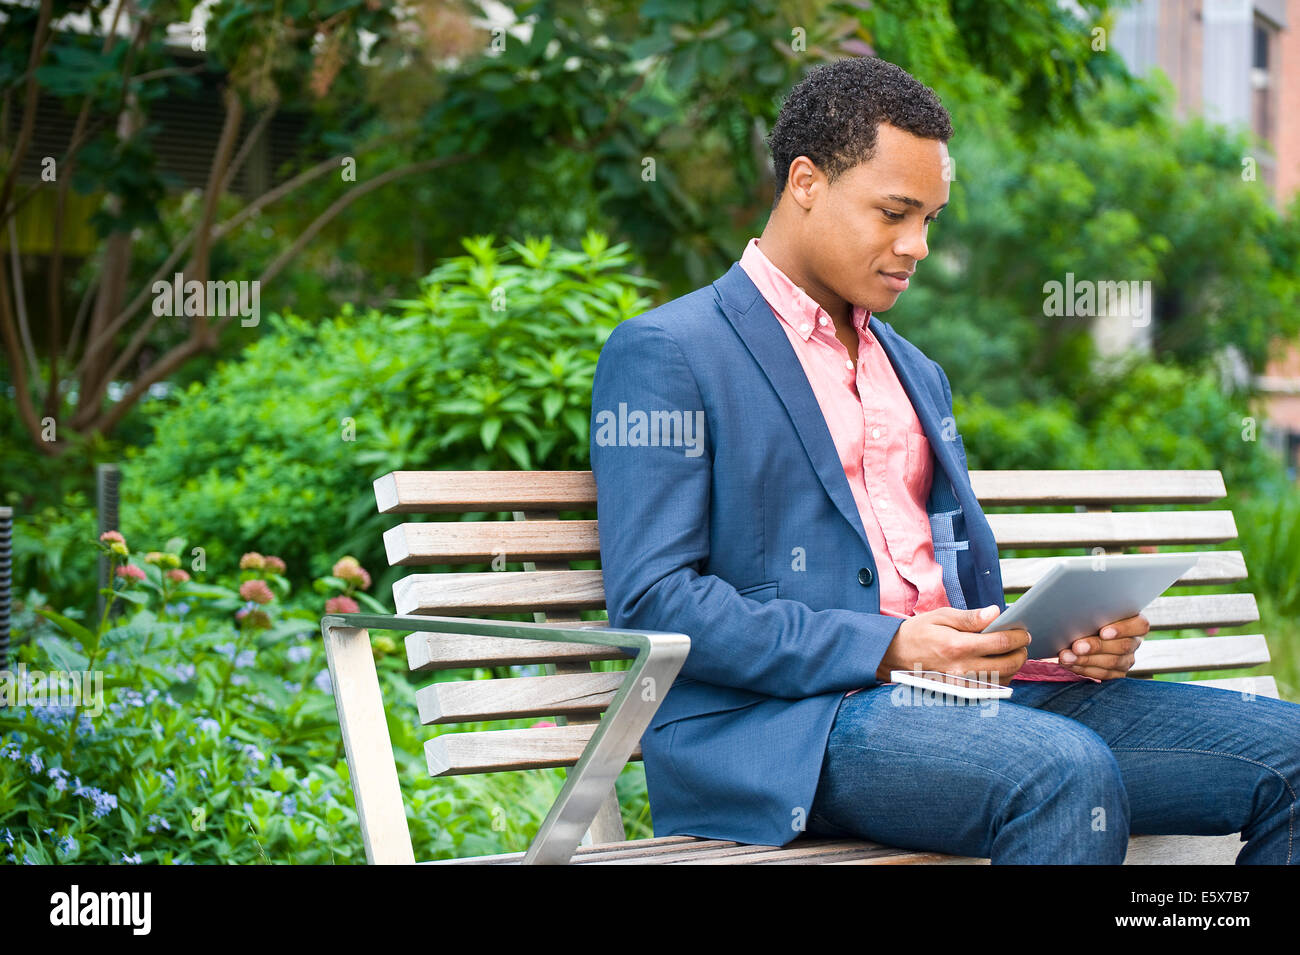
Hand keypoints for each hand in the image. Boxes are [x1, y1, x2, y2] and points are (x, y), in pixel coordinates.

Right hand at [876, 605, 1031, 685]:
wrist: (894, 655)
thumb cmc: (918, 632)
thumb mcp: (941, 616)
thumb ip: (970, 617)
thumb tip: (996, 612)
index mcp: (958, 646)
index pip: (1001, 643)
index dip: (1018, 636)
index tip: (1023, 631)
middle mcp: (961, 668)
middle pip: (1008, 665)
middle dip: (1021, 653)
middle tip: (1022, 643)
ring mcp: (961, 684)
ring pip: (1003, 680)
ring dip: (1013, 667)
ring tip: (1012, 653)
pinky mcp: (960, 692)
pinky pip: (990, 690)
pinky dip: (1001, 679)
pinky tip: (999, 667)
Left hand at [1056, 613, 1148, 679]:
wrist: (1084, 631)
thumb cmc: (1091, 616)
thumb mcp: (1096, 611)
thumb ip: (1095, 612)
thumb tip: (1076, 611)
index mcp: (1135, 623)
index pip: (1139, 625)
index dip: (1122, 629)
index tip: (1103, 632)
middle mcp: (1134, 642)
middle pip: (1122, 646)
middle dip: (1096, 646)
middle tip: (1076, 646)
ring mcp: (1127, 659)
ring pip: (1111, 662)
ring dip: (1085, 660)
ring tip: (1066, 656)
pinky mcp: (1117, 673)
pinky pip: (1103, 674)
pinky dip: (1083, 669)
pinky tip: (1069, 664)